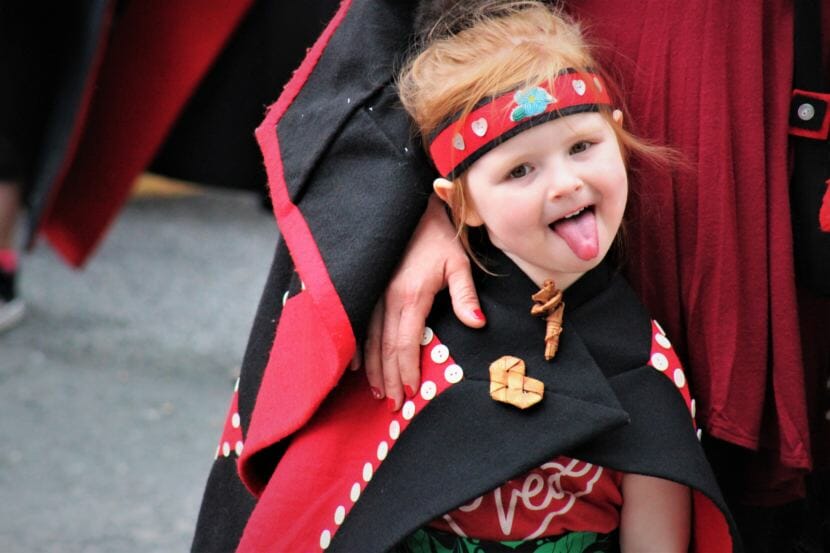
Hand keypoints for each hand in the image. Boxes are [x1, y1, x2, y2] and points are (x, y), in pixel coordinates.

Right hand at [362, 194, 484, 409]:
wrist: (409, 208)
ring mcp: (373, 293)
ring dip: (373, 368)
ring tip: (377, 391)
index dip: (407, 371)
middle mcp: (386, 298)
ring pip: (368, 340)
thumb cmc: (437, 235)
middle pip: (385, 348)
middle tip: (393, 405)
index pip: (406, 344)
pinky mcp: (367, 287)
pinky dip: (358, 347)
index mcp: (410, 295)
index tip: (410, 393)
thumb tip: (476, 325)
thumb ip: (464, 296)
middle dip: (389, 378)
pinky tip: (358, 364)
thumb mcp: (458, 263)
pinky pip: (358, 324)